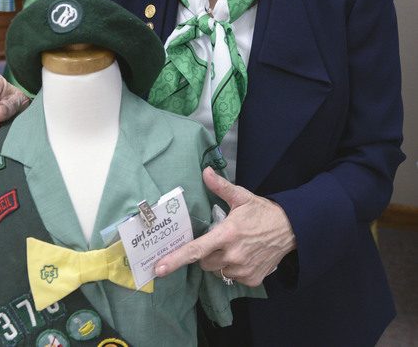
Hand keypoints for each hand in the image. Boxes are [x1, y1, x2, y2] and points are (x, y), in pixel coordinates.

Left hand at [155, 167, 295, 287]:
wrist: (291, 229)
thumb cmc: (263, 212)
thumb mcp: (241, 196)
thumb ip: (220, 186)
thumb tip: (205, 171)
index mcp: (226, 234)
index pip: (195, 250)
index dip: (175, 260)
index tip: (159, 268)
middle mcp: (233, 256)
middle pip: (203, 262)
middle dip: (204, 252)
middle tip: (217, 239)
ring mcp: (243, 270)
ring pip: (217, 271)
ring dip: (219, 261)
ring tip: (233, 246)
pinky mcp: (252, 279)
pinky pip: (232, 277)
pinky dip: (233, 269)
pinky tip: (244, 255)